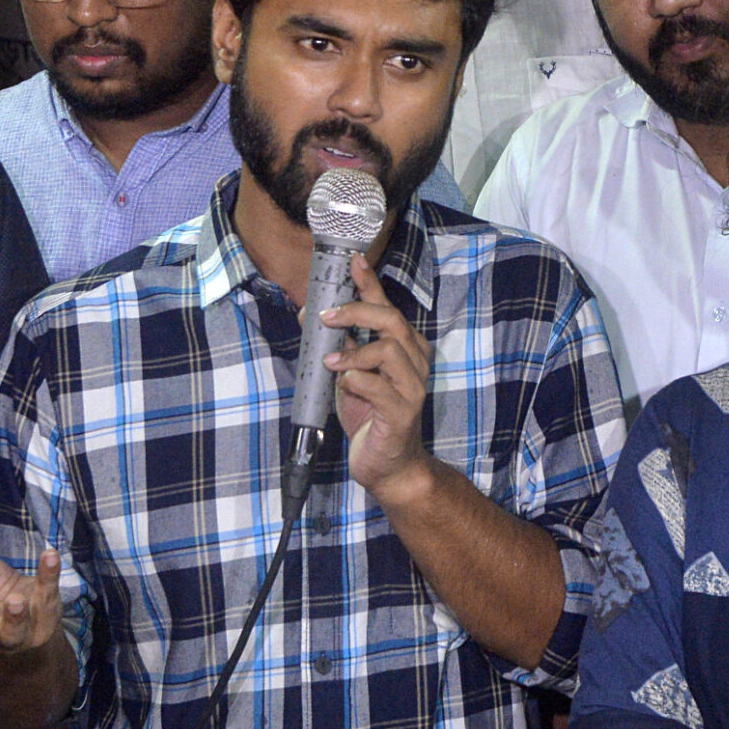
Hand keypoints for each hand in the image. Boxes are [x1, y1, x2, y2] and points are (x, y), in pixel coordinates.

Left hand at [323, 254, 433, 500]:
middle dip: (356, 311)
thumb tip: (313, 315)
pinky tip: (343, 384)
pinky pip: (379, 386)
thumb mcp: (351, 374)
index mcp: (405, 349)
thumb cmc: (371, 417)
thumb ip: (342, 345)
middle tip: (325, 316)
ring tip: (330, 360)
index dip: (370, 283)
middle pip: (391, 320)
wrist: (389, 466)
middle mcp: (415, 363)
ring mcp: (412, 388)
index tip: (353, 262)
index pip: (387, 307)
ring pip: (388, 349)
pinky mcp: (403, 413)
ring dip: (353, 351)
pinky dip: (355, 380)